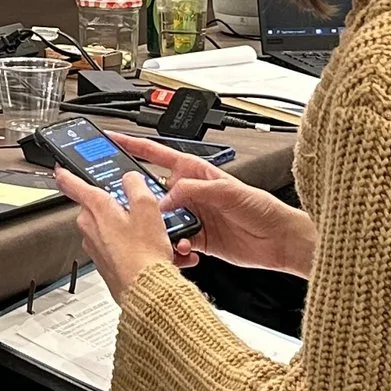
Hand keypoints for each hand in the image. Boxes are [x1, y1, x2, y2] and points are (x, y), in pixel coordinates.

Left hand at [51, 160, 176, 300]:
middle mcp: (89, 227)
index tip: (60, 169)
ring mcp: (94, 246)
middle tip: (139, 209)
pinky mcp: (103, 262)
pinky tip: (152, 250)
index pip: (73, 184)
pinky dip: (133, 246)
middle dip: (117, 206)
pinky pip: (116, 246)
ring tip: (154, 235)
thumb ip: (136, 185)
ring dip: (130, 228)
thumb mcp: (147, 208)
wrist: (146, 292)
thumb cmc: (144, 255)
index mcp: (97, 208)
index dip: (66, 173)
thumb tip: (129, 179)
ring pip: (110, 227)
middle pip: (99, 206)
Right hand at [115, 135, 317, 276]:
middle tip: (127, 204)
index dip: (133, 146)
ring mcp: (192, 216)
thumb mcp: (226, 191)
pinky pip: (174, 241)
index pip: (157, 155)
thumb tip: (165, 199)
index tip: (111, 141)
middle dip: (139, 198)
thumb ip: (193, 191)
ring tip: (163, 233)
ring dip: (158, 228)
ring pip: (160, 220)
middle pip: (153, 191)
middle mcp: (190, 193)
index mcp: (195, 172)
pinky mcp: (197, 238)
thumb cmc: (262, 208)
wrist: (280, 240)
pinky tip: (183, 249)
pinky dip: (174, 247)